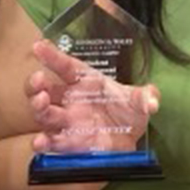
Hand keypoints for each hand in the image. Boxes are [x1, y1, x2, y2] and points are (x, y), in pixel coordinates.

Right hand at [26, 39, 159, 153]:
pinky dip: (43, 142)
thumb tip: (153, 101)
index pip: (65, 65)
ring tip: (41, 102)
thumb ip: (145, 97)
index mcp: (84, 81)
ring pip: (43, 113)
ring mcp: (66, 121)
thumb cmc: (128, 113)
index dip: (52, 56)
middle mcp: (70, 99)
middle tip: (39, 80)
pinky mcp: (67, 142)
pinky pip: (51, 141)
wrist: (130, 141)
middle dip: (36, 84)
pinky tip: (39, 142)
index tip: (38, 46)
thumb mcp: (140, 101)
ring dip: (38, 107)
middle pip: (45, 88)